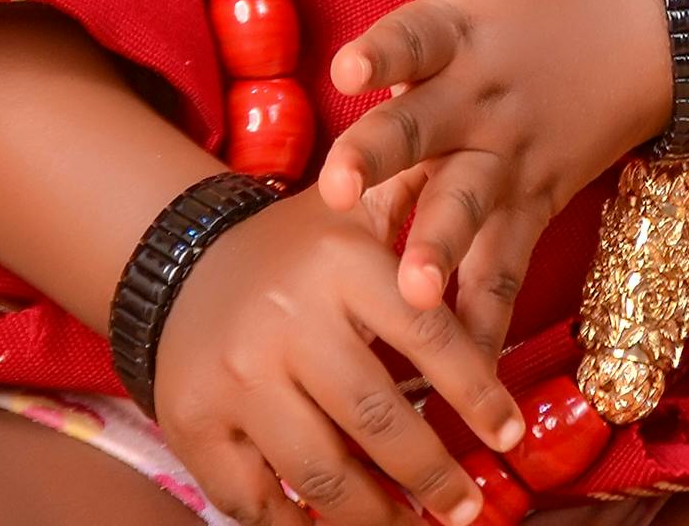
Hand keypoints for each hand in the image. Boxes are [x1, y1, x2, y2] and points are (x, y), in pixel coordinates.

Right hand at [153, 179, 523, 525]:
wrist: (179, 263)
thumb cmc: (294, 251)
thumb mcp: (353, 212)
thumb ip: (419, 206)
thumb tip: (491, 195)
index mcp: (338, 262)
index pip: (424, 333)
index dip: (475, 391)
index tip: (509, 436)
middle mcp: (286, 320)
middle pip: (376, 417)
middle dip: (433, 475)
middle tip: (468, 507)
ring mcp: (236, 378)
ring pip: (322, 473)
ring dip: (377, 516)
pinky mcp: (195, 424)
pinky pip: (255, 501)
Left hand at [316, 0, 672, 353]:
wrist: (654, 35)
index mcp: (462, 28)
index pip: (415, 36)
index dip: (382, 51)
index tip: (346, 66)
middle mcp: (482, 100)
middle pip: (427, 133)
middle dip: (385, 164)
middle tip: (342, 194)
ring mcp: (511, 160)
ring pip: (471, 211)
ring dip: (441, 251)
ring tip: (411, 297)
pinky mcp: (534, 204)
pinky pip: (507, 267)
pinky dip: (486, 315)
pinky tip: (461, 371)